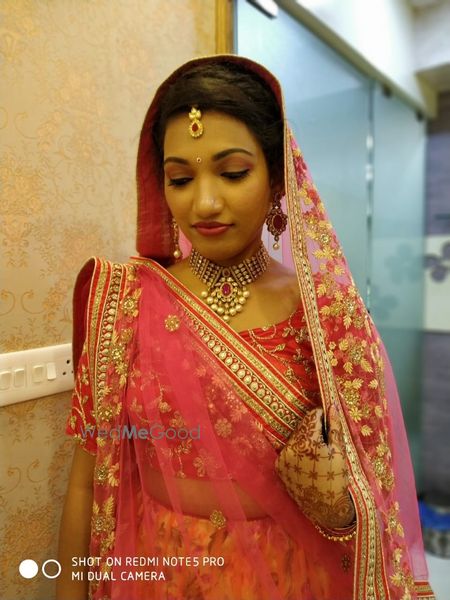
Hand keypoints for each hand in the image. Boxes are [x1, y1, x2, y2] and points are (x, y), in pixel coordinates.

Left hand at [275, 405, 354, 528]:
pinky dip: (298, 452)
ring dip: (306, 439)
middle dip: (314, 429)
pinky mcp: (279, 467)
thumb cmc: (337, 478)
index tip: (329, 421)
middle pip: (303, 426)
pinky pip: (289, 451)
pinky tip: (308, 462)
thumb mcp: (339, 451)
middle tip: (326, 440)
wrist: (325, 508)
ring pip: (295, 438)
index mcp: (308, 442)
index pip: (312, 416)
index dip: (322, 416)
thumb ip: (334, 427)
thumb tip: (331, 405)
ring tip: (318, 454)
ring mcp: (283, 457)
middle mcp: (291, 447)